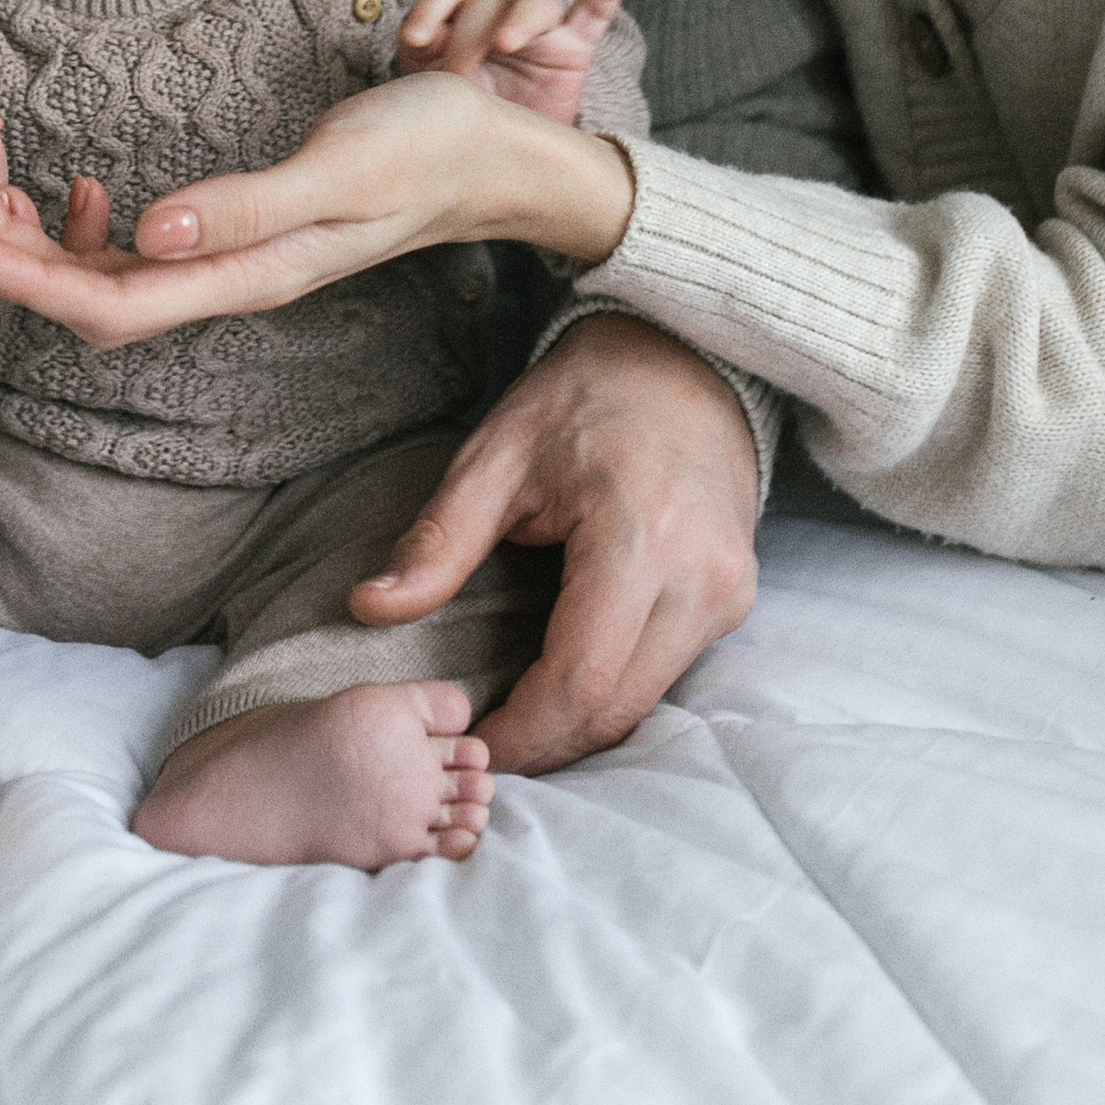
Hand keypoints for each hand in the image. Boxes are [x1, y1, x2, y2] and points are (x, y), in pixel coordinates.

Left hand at [0, 67, 634, 349]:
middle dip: (13, 270)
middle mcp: (234, 277)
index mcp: (248, 272)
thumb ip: (245, 207)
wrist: (497, 155)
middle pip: (97, 302)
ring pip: (117, 282)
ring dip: (44, 257)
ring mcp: (240, 260)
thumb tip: (150, 233)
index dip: (25, 281)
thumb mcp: (340, 168)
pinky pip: (148, 255)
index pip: (111, 302)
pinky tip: (71, 199)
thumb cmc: (427, 149)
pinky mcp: (247, 232)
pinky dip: (90, 238)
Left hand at [350, 313, 760, 772]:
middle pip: (619, 708)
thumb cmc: (583, 401)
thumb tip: (369, 607)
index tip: (471, 743)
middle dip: (549, 743)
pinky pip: (669, 674)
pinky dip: (615, 693)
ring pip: (649, 702)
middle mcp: (701, 577)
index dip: (524, 732)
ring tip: (519, 718)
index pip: (582, 680)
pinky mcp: (735, 599)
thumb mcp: (497, 455)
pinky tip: (566, 683)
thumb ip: (438, 539)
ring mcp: (729, 592)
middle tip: (485, 746)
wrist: (681, 358)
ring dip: (582, 724)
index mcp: (641, 536)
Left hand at [397, 0, 628, 125]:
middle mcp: (498, 16)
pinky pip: (593, 14)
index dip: (430, 8)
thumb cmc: (458, 124)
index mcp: (458, 20)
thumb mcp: (432, 96)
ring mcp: (540, 32)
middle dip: (470, 37)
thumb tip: (414, 42)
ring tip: (507, 43)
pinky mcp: (574, 49)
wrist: (499, 162)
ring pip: (537, 1)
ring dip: (521, 18)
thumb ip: (423, 68)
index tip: (417, 40)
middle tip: (461, 78)